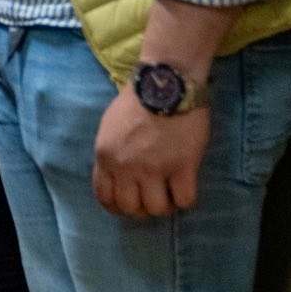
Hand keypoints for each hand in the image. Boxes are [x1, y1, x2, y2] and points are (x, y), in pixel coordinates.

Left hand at [92, 86, 210, 217]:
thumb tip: (117, 176)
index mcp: (105, 156)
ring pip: (157, 209)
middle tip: (153, 196)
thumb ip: (111, 153)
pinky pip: (185, 200)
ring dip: (165, 205)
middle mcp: (126, 167)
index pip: (105, 197)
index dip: (117, 206)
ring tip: (170, 192)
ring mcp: (155, 168)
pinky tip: (185, 186)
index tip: (130, 203)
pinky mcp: (183, 166)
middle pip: (130, 208)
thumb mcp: (109, 127)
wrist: (165, 82)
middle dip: (141, 208)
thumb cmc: (137, 100)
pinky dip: (185, 199)